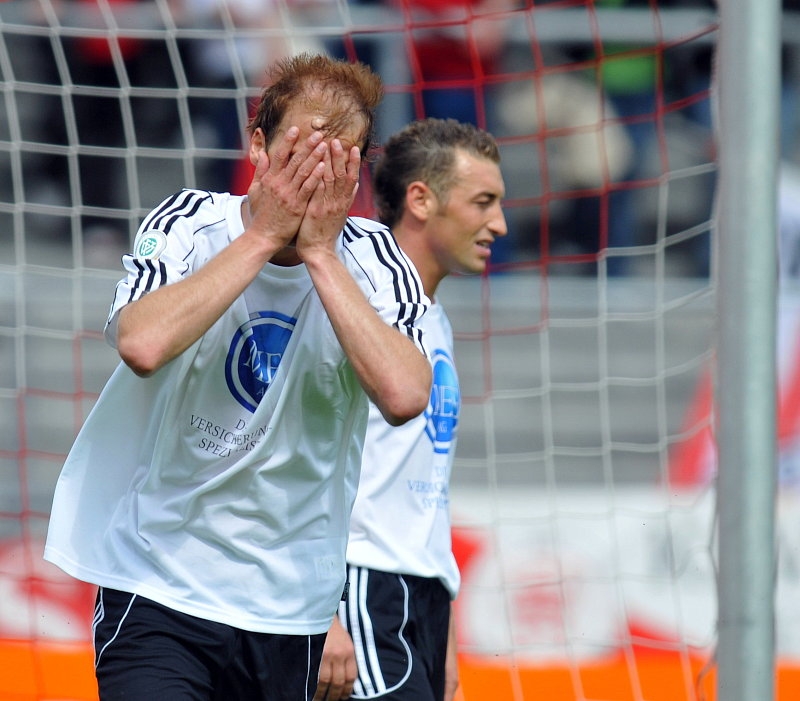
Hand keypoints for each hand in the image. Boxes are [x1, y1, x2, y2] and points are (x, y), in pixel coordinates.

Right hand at [246, 126, 327, 247]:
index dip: (288, 141)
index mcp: (269, 179)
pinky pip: (307, 188)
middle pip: (294, 160)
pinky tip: (323, 167)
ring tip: (324, 145)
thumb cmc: (260, 216)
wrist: (263, 236)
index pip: (279, 155)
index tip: (296, 129)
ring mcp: (288, 194)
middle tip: (318, 133)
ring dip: (314, 157)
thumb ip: (260, 172)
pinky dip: (315, 177)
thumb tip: (262, 155)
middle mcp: (279, 184)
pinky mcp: (297, 206)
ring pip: (303, 171)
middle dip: (307, 145)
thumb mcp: (255, 191)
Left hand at [296, 139, 360, 260]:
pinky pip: (319, 190)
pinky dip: (320, 176)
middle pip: (342, 175)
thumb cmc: (326, 234)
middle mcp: (338, 202)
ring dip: (331, 161)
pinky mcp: (317, 211)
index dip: (353, 163)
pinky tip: (319, 164)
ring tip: (329, 145)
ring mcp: (328, 206)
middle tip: (338, 140)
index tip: (352, 148)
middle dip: (340, 157)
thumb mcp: (340, 215)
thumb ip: (347, 199)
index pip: (350, 179)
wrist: (319, 252)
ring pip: (332, 179)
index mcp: (343, 203)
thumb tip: (356, 184)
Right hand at [313, 616, 357, 699]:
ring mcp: (327, 655)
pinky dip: (314, 686)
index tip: (343, 697)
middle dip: (335, 696)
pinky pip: (316, 675)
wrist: (319, 611)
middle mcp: (340, 654)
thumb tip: (344, 676)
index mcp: (350, 651)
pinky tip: (311, 691)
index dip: (347, 690)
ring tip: (320, 700)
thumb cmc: (331, 626)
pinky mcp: (316, 654)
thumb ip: (346, 656)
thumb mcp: (344, 639)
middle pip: (339, 682)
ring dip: (323, 695)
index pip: (351, 676)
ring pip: (326, 682)